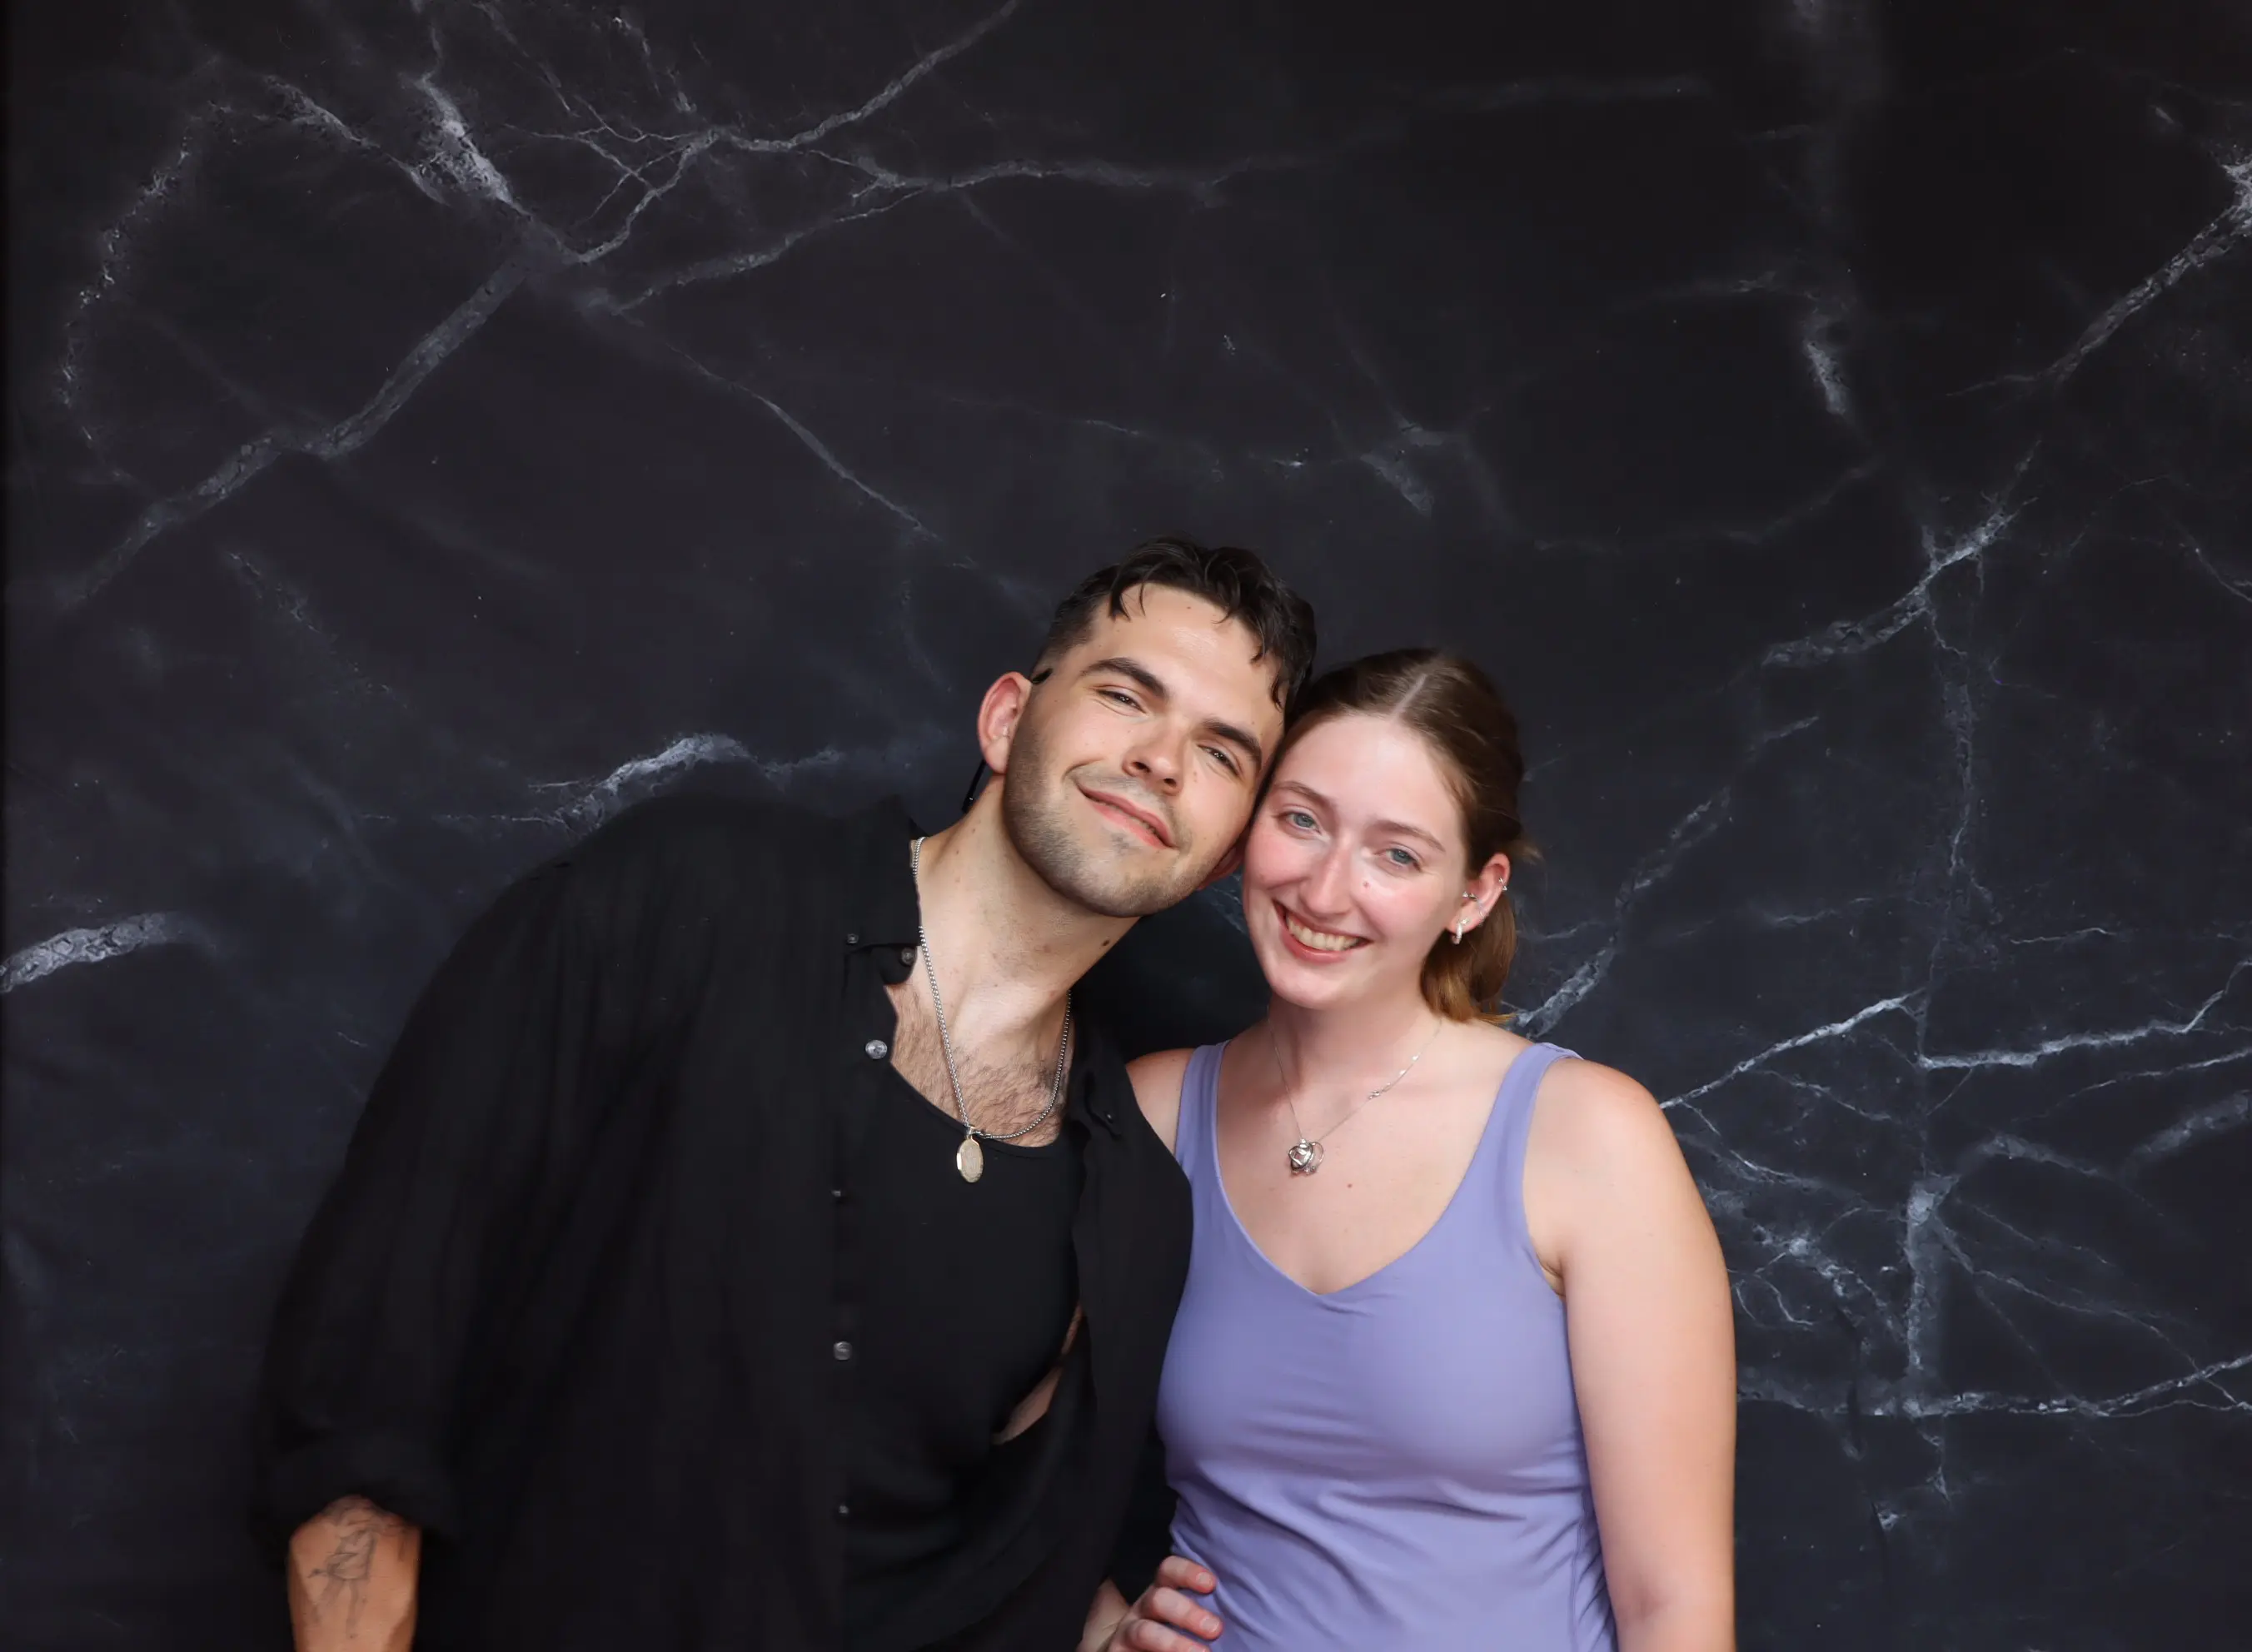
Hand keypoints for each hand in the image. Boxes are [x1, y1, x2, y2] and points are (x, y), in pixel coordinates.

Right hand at [1101, 1556, 1223, 1649]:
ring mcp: (1128, 1632)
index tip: (1211, 1583)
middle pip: (1159, 1599)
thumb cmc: (1173, 1636)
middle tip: (1215, 1629)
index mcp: (1161, 1593)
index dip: (1187, 1572)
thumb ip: (1205, 1613)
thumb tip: (1242, 1615)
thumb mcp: (1187, 1620)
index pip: (1168, 1571)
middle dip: (1187, 1612)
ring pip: (1145, 1631)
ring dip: (1174, 1643)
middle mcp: (1142, 1609)